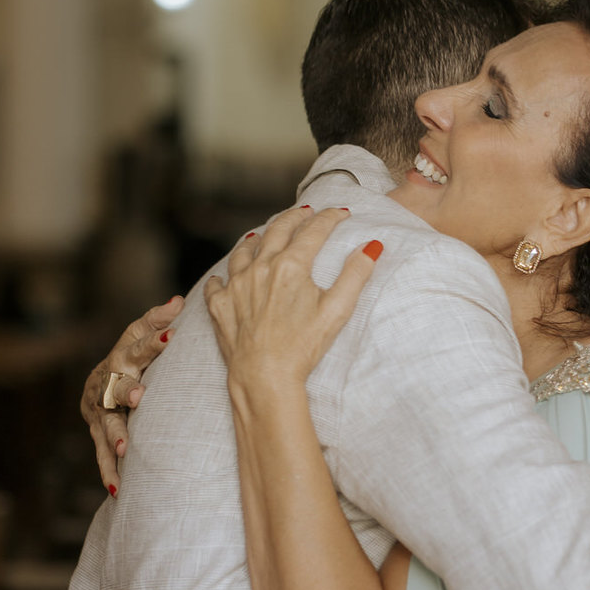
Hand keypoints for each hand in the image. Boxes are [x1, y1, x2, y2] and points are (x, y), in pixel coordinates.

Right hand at [82, 295, 182, 492]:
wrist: (97, 382)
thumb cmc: (128, 356)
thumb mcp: (138, 334)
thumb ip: (156, 321)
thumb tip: (180, 301)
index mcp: (120, 356)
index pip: (137, 345)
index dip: (153, 341)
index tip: (171, 336)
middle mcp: (106, 382)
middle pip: (116, 386)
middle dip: (127, 392)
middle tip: (139, 398)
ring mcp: (99, 410)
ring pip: (106, 424)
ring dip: (115, 436)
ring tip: (125, 450)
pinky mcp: (97, 433)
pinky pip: (102, 454)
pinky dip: (109, 472)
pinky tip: (117, 490)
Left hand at [205, 205, 382, 389]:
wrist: (265, 377)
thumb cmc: (303, 347)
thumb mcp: (337, 310)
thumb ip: (355, 275)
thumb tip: (372, 247)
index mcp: (291, 266)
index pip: (313, 231)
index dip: (330, 218)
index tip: (341, 213)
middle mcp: (260, 268)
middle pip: (277, 230)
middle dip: (295, 217)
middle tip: (306, 212)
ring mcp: (236, 285)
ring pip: (244, 250)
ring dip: (257, 238)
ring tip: (264, 235)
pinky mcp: (220, 306)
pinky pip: (216, 283)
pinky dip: (222, 276)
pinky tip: (224, 276)